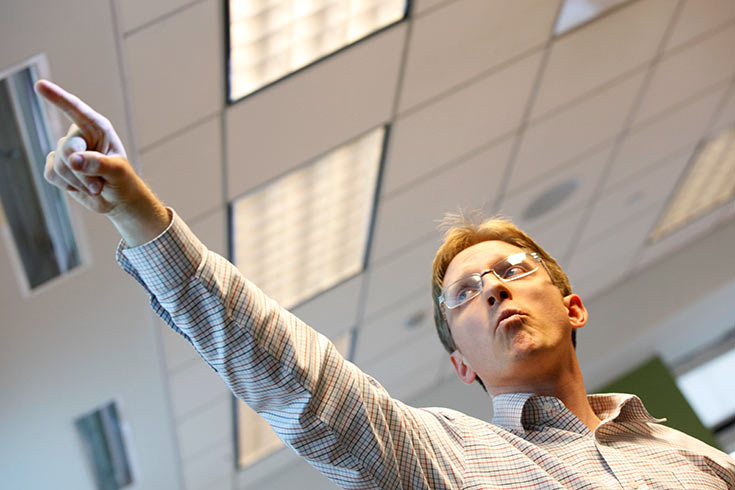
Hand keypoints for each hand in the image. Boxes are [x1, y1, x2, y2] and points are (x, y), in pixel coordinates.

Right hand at [36, 79, 132, 214]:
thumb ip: (98, 163)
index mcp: (97, 127)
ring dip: (79, 182)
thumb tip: (73, 159)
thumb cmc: (123, 180)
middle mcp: (79, 135)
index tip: (40, 85)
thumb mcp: (118, 171)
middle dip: (82, 171)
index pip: (75, 109)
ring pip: (60, 165)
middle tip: (98, 183)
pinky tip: (81, 186)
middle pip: (67, 148)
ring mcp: (66, 150)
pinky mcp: (56, 165)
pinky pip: (52, 174)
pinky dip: (68, 186)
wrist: (118, 199)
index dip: (57, 97)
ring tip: (96, 186)